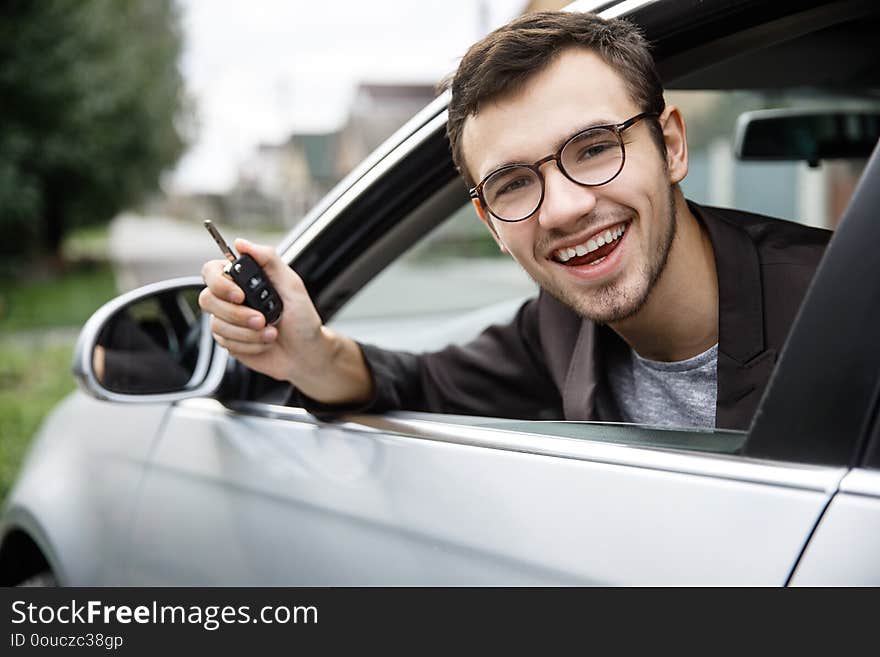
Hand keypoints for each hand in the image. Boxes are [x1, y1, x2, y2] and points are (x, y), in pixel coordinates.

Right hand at [199, 239, 325, 384]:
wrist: (306, 353)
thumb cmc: (303, 319)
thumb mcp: (292, 285)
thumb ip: (268, 259)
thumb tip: (242, 243)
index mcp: (244, 279)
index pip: (211, 271)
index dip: (219, 283)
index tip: (240, 295)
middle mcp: (232, 298)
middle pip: (207, 299)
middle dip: (237, 314)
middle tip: (262, 319)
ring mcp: (229, 320)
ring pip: (217, 324)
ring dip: (248, 333)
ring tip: (271, 332)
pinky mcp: (229, 341)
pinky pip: (226, 343)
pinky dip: (249, 345)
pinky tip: (265, 342)